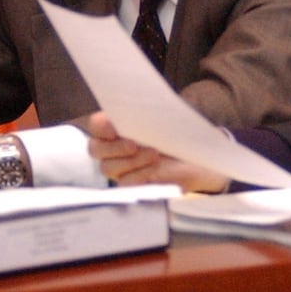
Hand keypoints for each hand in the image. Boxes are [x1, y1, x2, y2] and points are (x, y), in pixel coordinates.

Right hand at [86, 113, 229, 192]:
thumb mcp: (164, 119)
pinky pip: (124, 183)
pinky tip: (154, 169)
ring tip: (154, 155)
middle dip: (114, 147)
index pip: (96, 125)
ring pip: (108, 168)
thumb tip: (138, 106)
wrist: (195, 158)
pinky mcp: (130, 185)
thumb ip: (147, 114)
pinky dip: (139, 175)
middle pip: (95, 149)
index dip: (101, 126)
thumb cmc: (176, 134)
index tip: (114, 127)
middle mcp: (111, 148)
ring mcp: (118, 168)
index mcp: (114, 127)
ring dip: (131, 161)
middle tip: (134, 144)